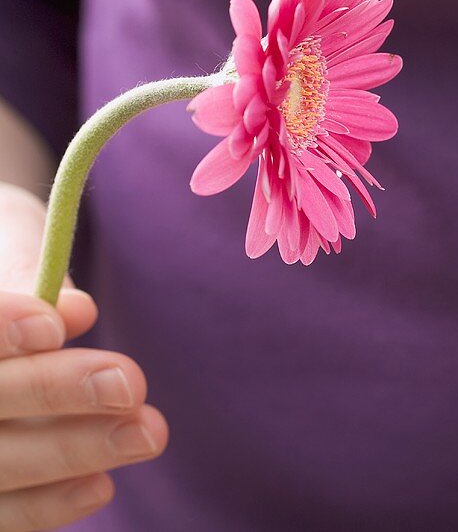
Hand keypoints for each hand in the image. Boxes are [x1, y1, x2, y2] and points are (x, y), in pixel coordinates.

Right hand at [0, 184, 167, 530]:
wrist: (4, 318)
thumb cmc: (7, 268)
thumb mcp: (10, 248)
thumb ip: (33, 276)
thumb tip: (75, 312)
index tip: (52, 325)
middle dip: (51, 392)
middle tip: (130, 383)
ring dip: (70, 452)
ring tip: (147, 431)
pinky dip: (45, 506)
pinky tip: (100, 485)